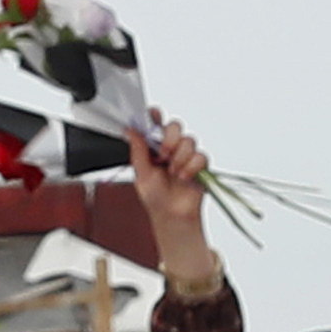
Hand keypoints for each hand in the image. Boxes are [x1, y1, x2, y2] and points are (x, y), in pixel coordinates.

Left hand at [132, 114, 219, 290]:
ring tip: (173, 173)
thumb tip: (130, 131)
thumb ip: (138, 151)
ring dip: (179, 158)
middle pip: (175, 126)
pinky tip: (184, 177)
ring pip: (188, 140)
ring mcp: (185, 154)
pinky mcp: (199, 164)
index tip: (153, 115)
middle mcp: (170, 147)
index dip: (154, 116)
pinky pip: (200, 156)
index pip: (155, 123)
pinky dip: (191, 167)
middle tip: (163, 154)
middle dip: (170, 138)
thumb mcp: (141, 174)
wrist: (172, 215)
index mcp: (153, 146)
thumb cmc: (155, 197)